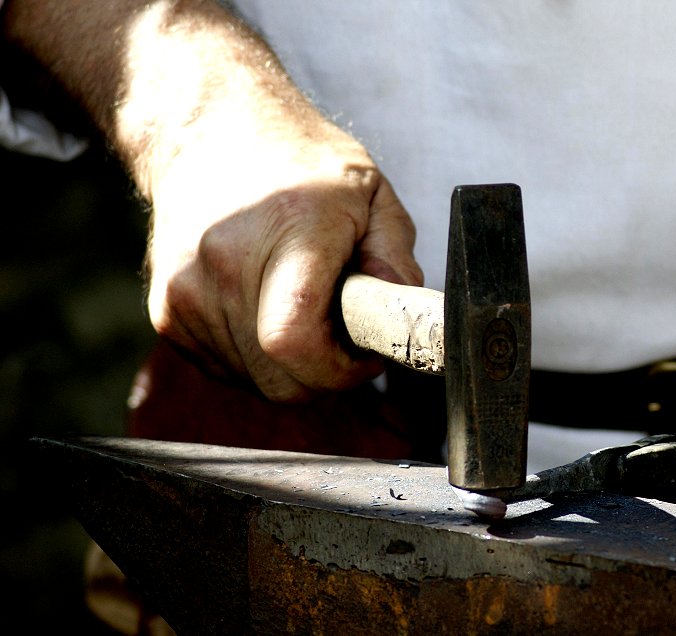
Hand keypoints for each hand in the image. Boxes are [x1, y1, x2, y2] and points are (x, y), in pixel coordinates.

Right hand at [5, 0, 422, 401]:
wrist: (208, 129)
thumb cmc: (300, 160)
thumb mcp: (372, 193)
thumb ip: (396, 260)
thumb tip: (400, 317)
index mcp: (286, 230)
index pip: (295, 343)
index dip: (340, 369)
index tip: (364, 352)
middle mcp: (224, 264)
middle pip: (281, 380)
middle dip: (325, 374)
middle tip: (344, 332)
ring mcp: (185, 293)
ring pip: (256, 382)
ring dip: (292, 366)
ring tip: (306, 307)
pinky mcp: (167, 313)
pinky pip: (227, 368)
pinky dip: (258, 357)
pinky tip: (268, 307)